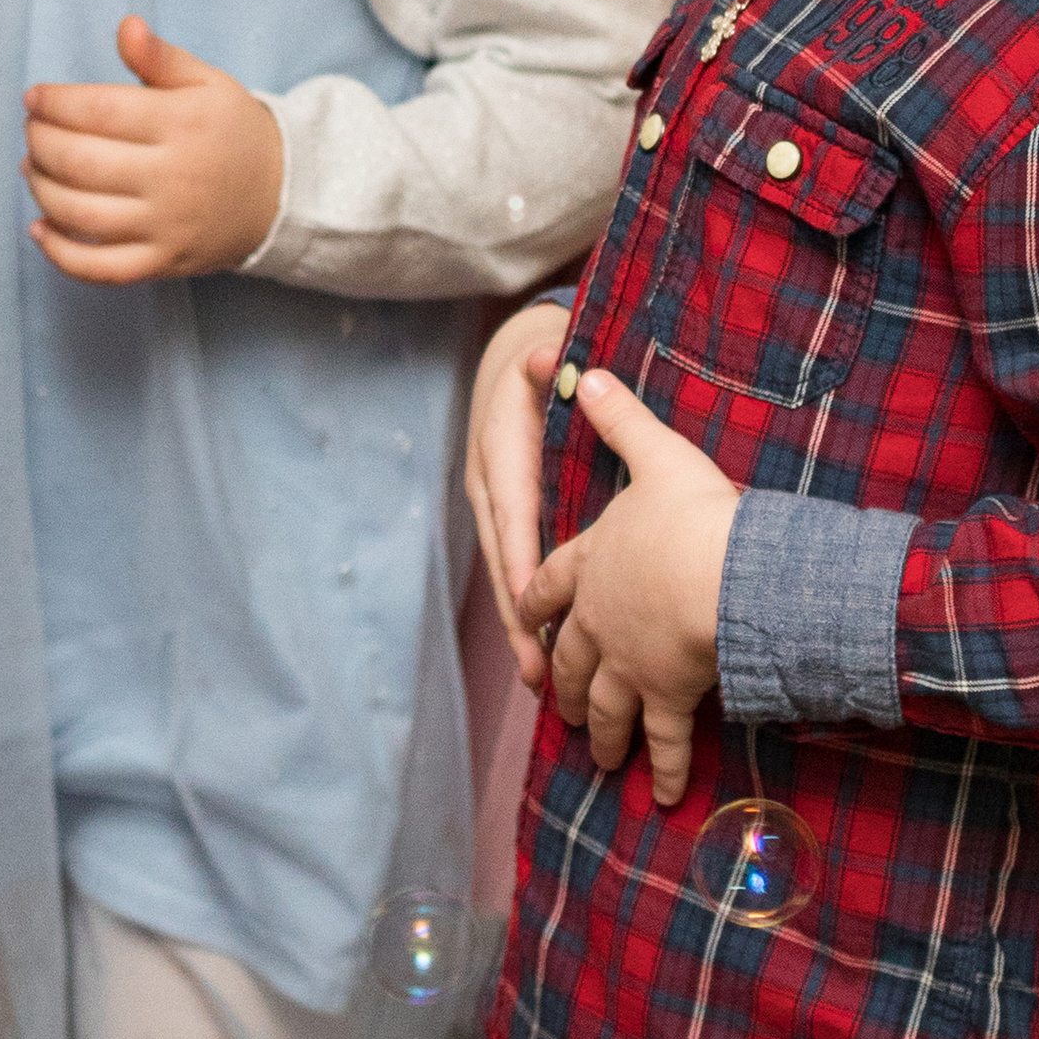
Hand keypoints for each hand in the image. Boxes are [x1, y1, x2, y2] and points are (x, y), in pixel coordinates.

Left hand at [21, 14, 283, 286]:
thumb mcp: (208, 83)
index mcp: (181, 125)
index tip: (35, 97)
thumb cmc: (232, 131)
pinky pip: (101, 269)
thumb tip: (126, 26)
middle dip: (41, 142)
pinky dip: (61, 254)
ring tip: (32, 168)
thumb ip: (161, 57)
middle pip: (80, 162)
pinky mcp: (163, 263)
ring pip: (81, 215)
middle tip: (33, 130)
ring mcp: (166, 226)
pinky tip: (39, 229)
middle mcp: (171, 178)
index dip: (55, 103)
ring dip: (41, 190)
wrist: (280, 195)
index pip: (99, 111)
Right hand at [466, 300, 574, 683]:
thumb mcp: (539, 362)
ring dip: (524, 630)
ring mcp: (495, 514)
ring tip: (543, 683)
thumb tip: (546, 354)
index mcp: (500, 459)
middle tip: (539, 671)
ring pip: (509, 580)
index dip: (519, 559)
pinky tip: (547, 656)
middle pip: (505, 564)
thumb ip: (545, 363)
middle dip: (520, 619)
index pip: (510, 515)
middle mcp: (490, 493)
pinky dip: (530, 616)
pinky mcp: (510, 528)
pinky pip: (519, 576)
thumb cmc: (537, 374)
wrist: (512, 370)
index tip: (529, 602)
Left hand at [516, 368, 736, 804]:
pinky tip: (665, 796)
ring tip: (599, 757)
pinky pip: (666, 741)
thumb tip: (585, 369)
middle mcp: (598, 621)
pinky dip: (666, 769)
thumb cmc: (693, 516)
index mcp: (589, 564)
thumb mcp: (656, 455)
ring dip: (602, 734)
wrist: (721, 577)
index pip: (547, 583)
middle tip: (556, 704)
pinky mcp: (667, 697)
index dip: (535, 599)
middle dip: (563, 681)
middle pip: (570, 658)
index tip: (528, 615)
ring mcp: (627, 665)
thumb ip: (619, 417)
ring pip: (604, 706)